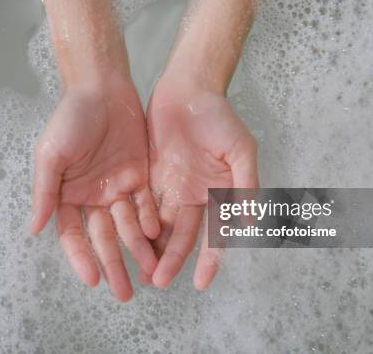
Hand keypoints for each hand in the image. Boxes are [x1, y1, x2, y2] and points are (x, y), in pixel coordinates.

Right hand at [31, 78, 159, 301]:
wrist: (102, 88)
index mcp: (68, 195)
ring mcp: (117, 188)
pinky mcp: (140, 176)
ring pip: (128, 226)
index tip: (92, 281)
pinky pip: (146, 204)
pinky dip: (150, 220)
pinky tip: (157, 236)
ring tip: (149, 272)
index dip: (81, 258)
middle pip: (104, 238)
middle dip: (114, 265)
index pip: (73, 236)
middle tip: (125, 293)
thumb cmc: (70, 119)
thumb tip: (33, 230)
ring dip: (137, 249)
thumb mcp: (50, 155)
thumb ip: (45, 192)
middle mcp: (92, 197)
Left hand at [142, 77, 258, 289]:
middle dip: (171, 260)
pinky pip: (140, 205)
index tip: (201, 282)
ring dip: (151, 249)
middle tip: (158, 282)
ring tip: (139, 271)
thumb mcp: (241, 151)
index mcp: (217, 194)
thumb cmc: (220, 118)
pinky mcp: (147, 177)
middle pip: (181, 236)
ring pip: (158, 226)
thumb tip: (248, 225)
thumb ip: (245, 186)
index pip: (214, 235)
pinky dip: (134, 224)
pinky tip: (124, 241)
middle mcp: (192, 197)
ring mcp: (169, 188)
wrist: (188, 89)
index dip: (209, 260)